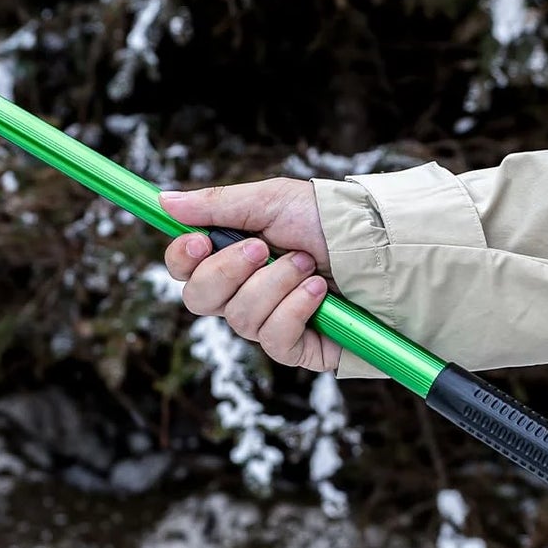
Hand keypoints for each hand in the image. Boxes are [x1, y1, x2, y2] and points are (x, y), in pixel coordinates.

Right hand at [159, 179, 340, 372]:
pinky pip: (274, 339)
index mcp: (230, 255)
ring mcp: (268, 321)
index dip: (181, 259)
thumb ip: (215, 204)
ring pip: (240, 318)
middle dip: (228, 271)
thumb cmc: (327, 219)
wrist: (384, 246)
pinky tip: (319, 292)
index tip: (199, 241)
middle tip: (263, 248)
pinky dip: (295, 309)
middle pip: (199, 299)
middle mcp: (243, 291)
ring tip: (308, 264)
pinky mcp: (297, 348)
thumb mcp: (270, 200)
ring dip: (275, 284)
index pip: (183, 269)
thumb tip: (163, 201)